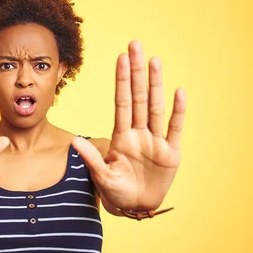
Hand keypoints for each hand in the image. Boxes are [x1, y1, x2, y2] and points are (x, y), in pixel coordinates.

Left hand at [72, 41, 185, 211]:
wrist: (135, 208)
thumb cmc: (116, 192)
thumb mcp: (101, 176)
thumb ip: (91, 158)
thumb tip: (73, 140)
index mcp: (121, 136)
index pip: (121, 102)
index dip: (121, 80)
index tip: (120, 58)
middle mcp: (139, 133)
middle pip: (138, 97)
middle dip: (137, 71)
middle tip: (136, 45)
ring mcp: (155, 141)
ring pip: (155, 107)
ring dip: (155, 84)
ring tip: (155, 60)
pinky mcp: (170, 153)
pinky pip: (174, 129)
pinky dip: (177, 112)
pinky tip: (179, 92)